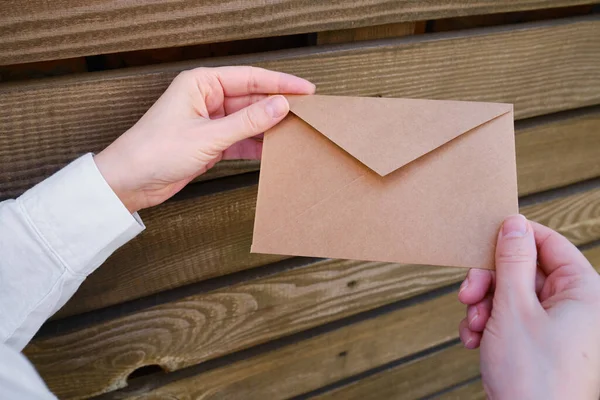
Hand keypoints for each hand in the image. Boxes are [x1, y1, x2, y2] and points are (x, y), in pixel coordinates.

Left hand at [94, 66, 314, 212]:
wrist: (129, 182)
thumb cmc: (155, 150)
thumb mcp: (209, 136)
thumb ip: (248, 121)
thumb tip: (281, 106)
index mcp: (202, 83)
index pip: (250, 78)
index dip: (281, 83)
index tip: (306, 90)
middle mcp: (207, 98)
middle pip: (251, 99)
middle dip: (277, 107)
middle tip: (306, 114)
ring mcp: (209, 121)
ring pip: (247, 120)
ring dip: (268, 128)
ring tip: (295, 133)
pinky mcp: (209, 143)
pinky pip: (240, 140)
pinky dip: (255, 145)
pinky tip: (273, 150)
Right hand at [458, 215, 599, 398]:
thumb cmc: (533, 376)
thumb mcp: (514, 308)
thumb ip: (513, 261)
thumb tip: (513, 224)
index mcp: (584, 292)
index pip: (549, 244)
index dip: (514, 238)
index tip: (484, 239)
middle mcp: (576, 306)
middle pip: (524, 271)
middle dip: (490, 283)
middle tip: (468, 294)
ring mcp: (558, 327)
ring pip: (512, 296)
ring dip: (484, 307)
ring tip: (474, 327)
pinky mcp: (540, 343)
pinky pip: (511, 319)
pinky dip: (489, 326)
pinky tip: (475, 341)